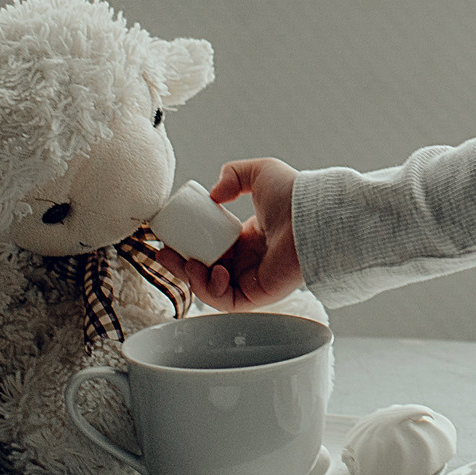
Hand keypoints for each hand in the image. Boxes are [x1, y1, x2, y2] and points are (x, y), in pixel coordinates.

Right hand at [157, 158, 302, 310]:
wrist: (313, 215)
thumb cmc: (293, 194)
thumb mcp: (260, 173)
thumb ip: (234, 175)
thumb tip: (213, 194)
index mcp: (247, 239)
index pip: (210, 248)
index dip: (187, 245)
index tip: (169, 237)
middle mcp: (248, 262)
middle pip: (205, 270)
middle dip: (180, 265)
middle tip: (163, 254)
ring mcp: (252, 280)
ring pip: (212, 289)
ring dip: (193, 279)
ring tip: (188, 263)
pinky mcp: (258, 295)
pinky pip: (227, 302)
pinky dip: (213, 291)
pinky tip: (216, 272)